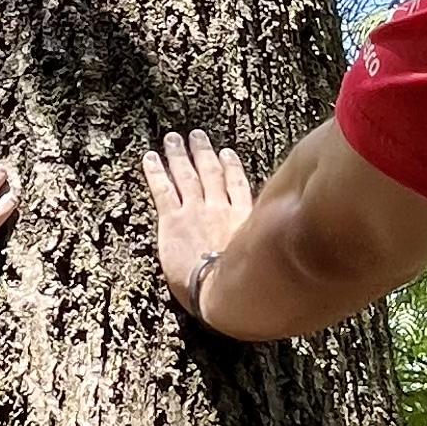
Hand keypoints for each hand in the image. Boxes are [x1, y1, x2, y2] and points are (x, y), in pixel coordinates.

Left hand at [142, 129, 251, 316]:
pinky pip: (163, 190)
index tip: (227, 153)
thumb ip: (262, 246)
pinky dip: (156, 172)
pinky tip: (150, 158)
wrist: (223, 290)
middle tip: (197, 135)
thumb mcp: (263, 261)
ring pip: (187, 175)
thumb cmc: (245, 285)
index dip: (231, 167)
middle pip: (210, 173)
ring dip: (179, 155)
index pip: (237, 185)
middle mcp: (220, 209)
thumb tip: (277, 251)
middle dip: (203, 152)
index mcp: (243, 218)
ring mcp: (196, 211)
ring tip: (173, 139)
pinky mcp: (174, 220)